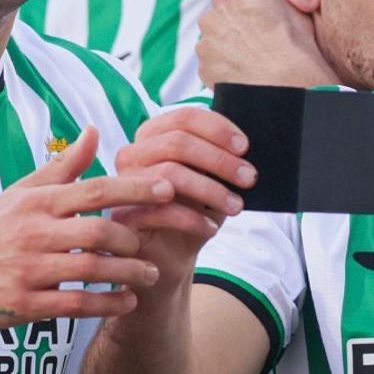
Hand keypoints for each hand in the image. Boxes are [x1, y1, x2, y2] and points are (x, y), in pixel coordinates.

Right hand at [0, 127, 176, 324]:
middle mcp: (33, 232)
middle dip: (135, 238)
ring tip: (151, 274)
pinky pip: (76, 304)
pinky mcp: (25, 303)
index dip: (135, 188)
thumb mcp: (22, 193)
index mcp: (37, 202)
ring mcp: (29, 269)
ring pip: (92, 269)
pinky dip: (108, 303)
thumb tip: (94, 130)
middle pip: (99, 230)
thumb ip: (63, 166)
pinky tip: (128, 301)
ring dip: (129, 273)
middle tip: (153, 243)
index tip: (169, 189)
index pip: (94, 189)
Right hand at [111, 107, 256, 288]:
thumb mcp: (210, 180)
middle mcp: (133, 154)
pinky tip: (211, 228)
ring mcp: (124, 184)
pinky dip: (194, 219)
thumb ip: (220, 157)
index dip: (217, 129)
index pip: (184, 118)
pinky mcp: (124, 215)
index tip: (245, 148)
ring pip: (170, 173)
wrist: (171, 255)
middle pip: (178, 143)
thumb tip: (245, 145)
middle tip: (249, 178)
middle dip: (220, 160)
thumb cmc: (192, 211)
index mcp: (153, 136)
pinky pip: (162, 210)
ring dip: (211, 190)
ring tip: (236, 206)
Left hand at [198, 0, 337, 88]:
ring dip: (228, 45)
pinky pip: (213, 64)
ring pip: (215, 40)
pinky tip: (245, 71)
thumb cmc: (291, 39)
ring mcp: (205, 46)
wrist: (287, 85)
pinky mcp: (205, 70)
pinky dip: (225, 67)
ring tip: (253, 57)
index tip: (262, 18)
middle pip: (219, 17)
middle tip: (258, 39)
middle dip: (234, 25)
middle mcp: (210, 18)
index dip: (247, 5)